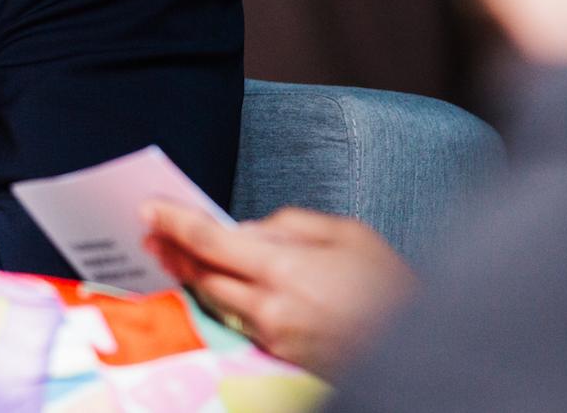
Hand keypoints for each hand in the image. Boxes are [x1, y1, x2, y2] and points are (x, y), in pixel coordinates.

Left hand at [143, 203, 413, 378]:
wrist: (418, 348)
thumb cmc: (389, 285)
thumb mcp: (348, 233)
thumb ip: (290, 224)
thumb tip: (248, 229)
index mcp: (284, 268)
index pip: (210, 241)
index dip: (173, 223)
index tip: (147, 210)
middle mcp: (270, 307)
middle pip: (203, 276)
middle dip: (174, 251)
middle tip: (150, 232)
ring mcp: (273, 337)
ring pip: (216, 302)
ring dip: (193, 276)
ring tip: (174, 254)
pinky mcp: (279, 356)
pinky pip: (240, 321)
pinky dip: (224, 299)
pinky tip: (217, 285)